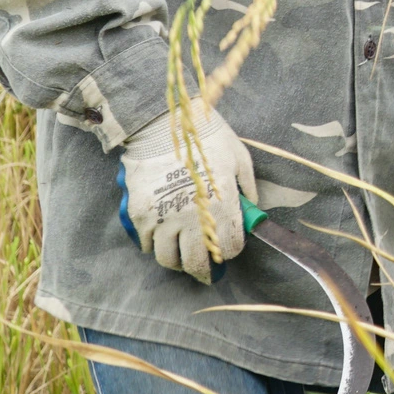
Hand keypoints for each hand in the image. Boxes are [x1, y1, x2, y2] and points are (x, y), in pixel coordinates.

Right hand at [117, 101, 257, 281]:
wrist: (163, 123)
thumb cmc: (207, 136)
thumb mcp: (239, 157)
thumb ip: (248, 187)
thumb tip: (253, 209)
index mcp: (221, 204)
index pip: (230, 247)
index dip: (232, 251)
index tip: (230, 249)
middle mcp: (192, 218)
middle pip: (197, 263)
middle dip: (205, 270)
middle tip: (207, 271)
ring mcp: (163, 219)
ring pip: (169, 259)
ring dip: (178, 262)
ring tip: (183, 256)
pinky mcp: (141, 215)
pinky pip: (146, 245)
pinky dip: (155, 246)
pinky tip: (163, 237)